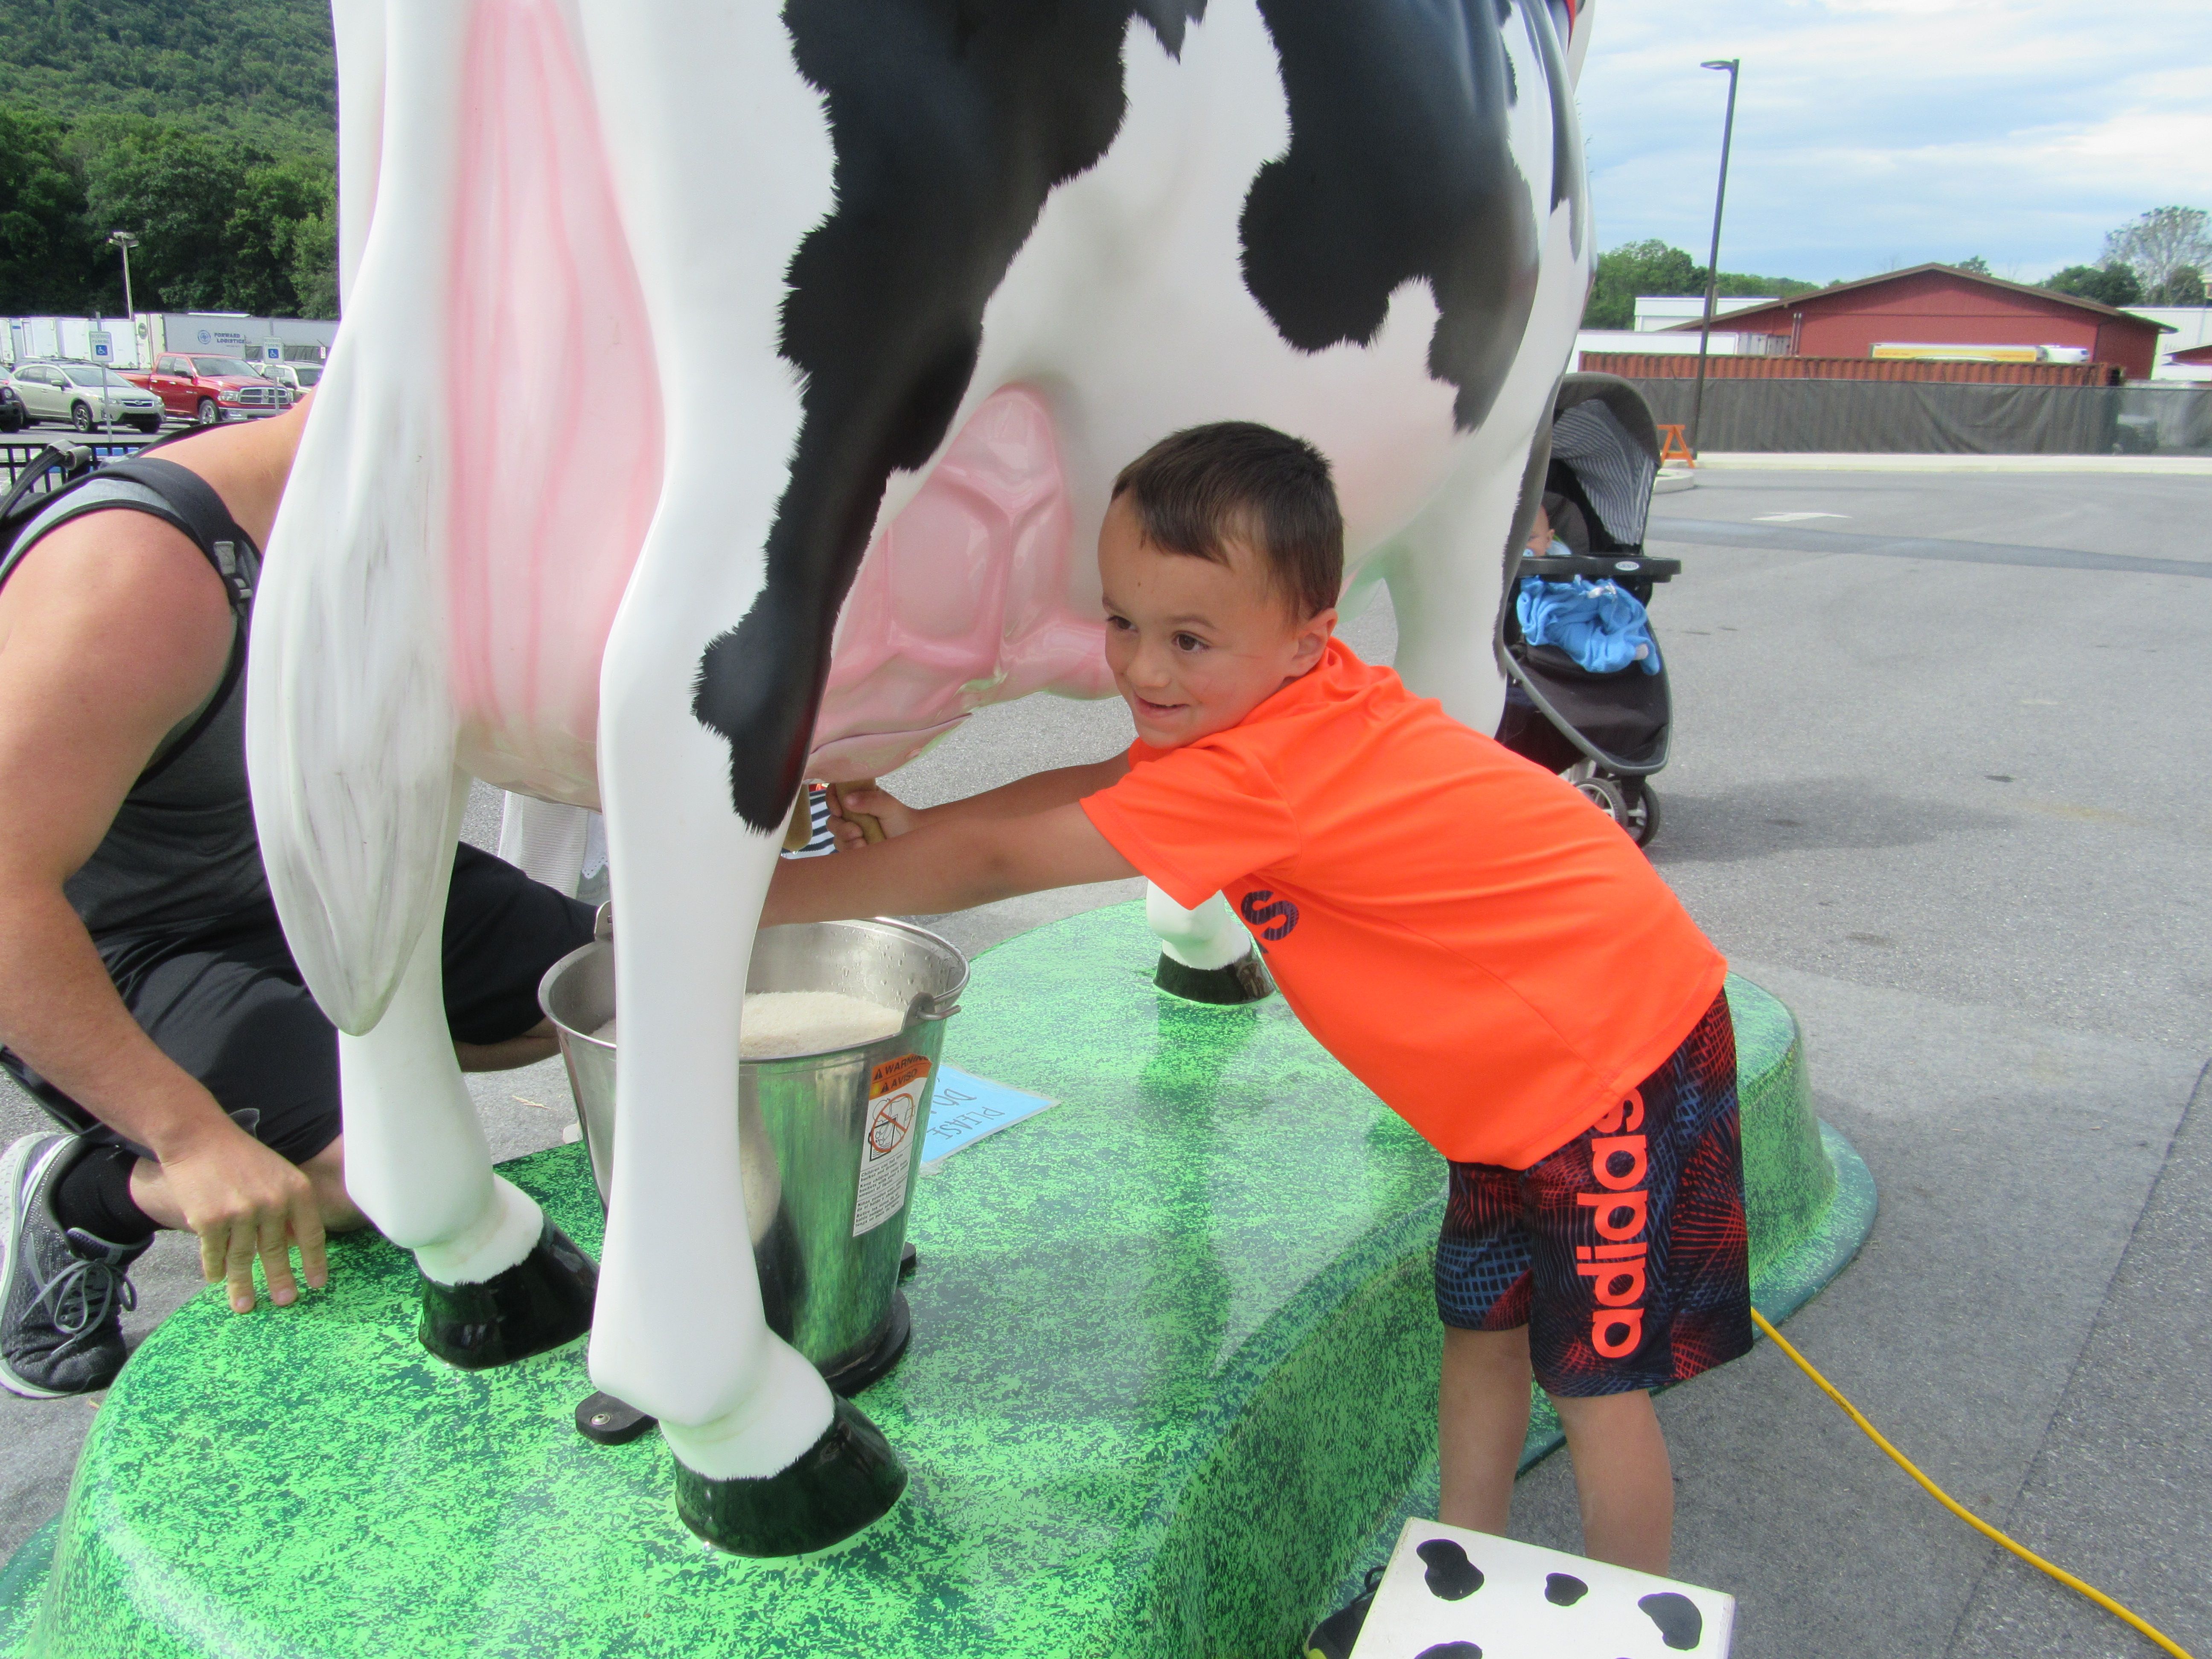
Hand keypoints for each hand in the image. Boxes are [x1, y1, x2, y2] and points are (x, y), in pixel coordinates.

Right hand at [155, 1126, 328, 1312]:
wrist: (199, 1138)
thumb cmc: (241, 1157)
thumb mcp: (277, 1175)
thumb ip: (288, 1207)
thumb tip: (296, 1245)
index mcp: (295, 1189)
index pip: (312, 1234)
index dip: (315, 1261)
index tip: (318, 1284)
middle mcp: (272, 1203)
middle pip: (277, 1251)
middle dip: (280, 1279)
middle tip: (286, 1302)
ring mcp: (241, 1213)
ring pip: (243, 1258)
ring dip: (242, 1285)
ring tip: (246, 1306)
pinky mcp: (210, 1220)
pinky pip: (215, 1253)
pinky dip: (214, 1268)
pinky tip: (216, 1279)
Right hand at [827, 784, 924, 848]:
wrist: (910, 840)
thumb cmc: (901, 819)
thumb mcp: (887, 806)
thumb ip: (869, 801)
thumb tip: (847, 800)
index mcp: (857, 797)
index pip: (835, 794)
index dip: (831, 801)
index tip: (838, 811)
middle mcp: (851, 814)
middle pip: (832, 820)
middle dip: (841, 828)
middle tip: (857, 832)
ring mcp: (851, 832)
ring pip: (836, 837)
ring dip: (847, 841)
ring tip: (863, 843)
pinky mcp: (853, 846)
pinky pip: (843, 850)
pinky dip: (851, 850)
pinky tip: (863, 849)